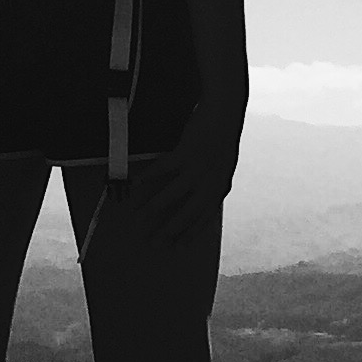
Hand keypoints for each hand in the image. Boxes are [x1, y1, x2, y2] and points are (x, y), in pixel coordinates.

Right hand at [109, 90, 245, 251]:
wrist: (225, 112)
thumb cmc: (221, 139)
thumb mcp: (222, 166)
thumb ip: (211, 185)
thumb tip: (196, 201)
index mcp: (219, 189)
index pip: (203, 219)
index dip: (188, 235)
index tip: (175, 248)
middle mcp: (210, 183)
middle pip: (186, 213)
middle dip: (167, 230)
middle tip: (152, 242)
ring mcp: (199, 169)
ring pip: (172, 195)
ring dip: (153, 207)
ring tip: (138, 217)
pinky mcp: (187, 153)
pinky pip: (163, 170)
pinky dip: (148, 178)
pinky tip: (136, 185)